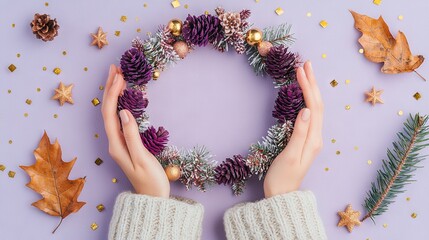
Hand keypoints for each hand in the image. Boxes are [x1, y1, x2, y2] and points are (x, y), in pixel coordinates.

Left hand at [101, 64, 169, 197]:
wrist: (153, 198)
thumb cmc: (150, 180)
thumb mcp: (142, 158)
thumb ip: (132, 135)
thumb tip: (124, 112)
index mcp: (116, 144)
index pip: (110, 113)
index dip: (113, 93)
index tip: (120, 76)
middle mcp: (114, 142)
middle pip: (107, 110)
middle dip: (110, 88)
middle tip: (116, 69)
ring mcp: (119, 143)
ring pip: (112, 113)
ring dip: (114, 95)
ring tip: (119, 77)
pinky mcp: (126, 144)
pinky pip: (119, 119)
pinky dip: (121, 104)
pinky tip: (125, 98)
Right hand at [263, 61, 323, 197]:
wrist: (282, 195)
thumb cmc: (283, 177)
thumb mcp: (291, 155)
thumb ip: (299, 132)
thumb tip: (305, 109)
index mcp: (313, 138)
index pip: (313, 106)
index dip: (307, 87)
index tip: (300, 70)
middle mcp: (316, 136)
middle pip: (317, 104)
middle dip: (312, 83)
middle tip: (305, 64)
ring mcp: (311, 138)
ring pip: (314, 108)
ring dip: (311, 90)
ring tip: (305, 73)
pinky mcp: (305, 140)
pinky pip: (309, 114)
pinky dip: (307, 100)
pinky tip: (302, 95)